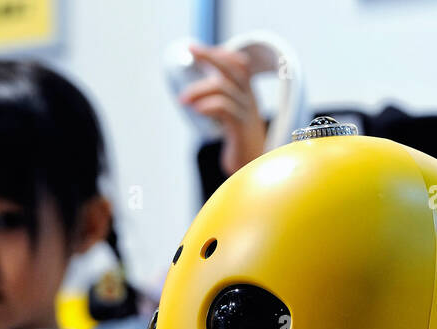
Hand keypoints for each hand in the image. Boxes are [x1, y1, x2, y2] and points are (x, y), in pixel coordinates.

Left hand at [179, 43, 267, 175]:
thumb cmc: (240, 146)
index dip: (222, 54)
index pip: (239, 65)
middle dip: (210, 55)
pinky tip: (196, 110)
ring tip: (182, 101)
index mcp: (248, 96)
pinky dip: (208, 106)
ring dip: (198, 90)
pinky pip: (225, 109)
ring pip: (223, 89)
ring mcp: (247, 114)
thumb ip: (219, 105)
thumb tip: (193, 96)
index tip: (198, 49)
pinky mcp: (241, 130)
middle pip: (232, 68)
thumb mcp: (231, 121)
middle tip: (190, 49)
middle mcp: (249, 101)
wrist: (255, 170)